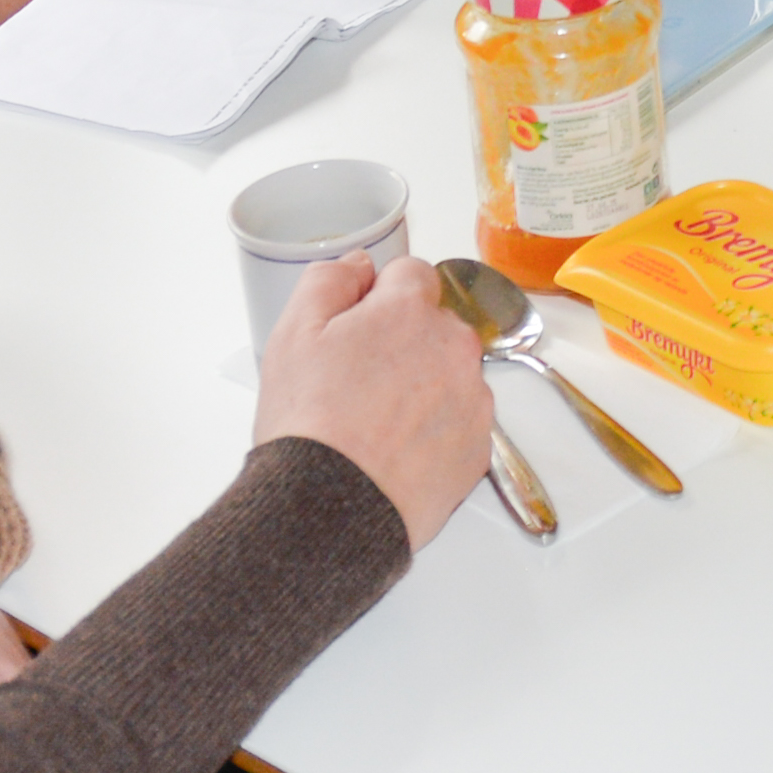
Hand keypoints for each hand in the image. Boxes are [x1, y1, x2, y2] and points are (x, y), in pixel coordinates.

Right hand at [251, 253, 493, 550]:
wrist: (330, 509)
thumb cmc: (310, 423)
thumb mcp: (293, 333)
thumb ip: (330, 279)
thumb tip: (360, 264)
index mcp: (411, 311)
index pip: (410, 275)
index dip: (377, 298)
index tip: (354, 329)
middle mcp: (455, 347)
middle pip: (434, 324)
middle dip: (402, 341)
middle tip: (356, 382)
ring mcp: (473, 397)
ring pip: (449, 372)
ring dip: (422, 384)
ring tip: (374, 422)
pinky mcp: (479, 446)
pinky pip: (460, 420)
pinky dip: (436, 428)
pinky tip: (397, 449)